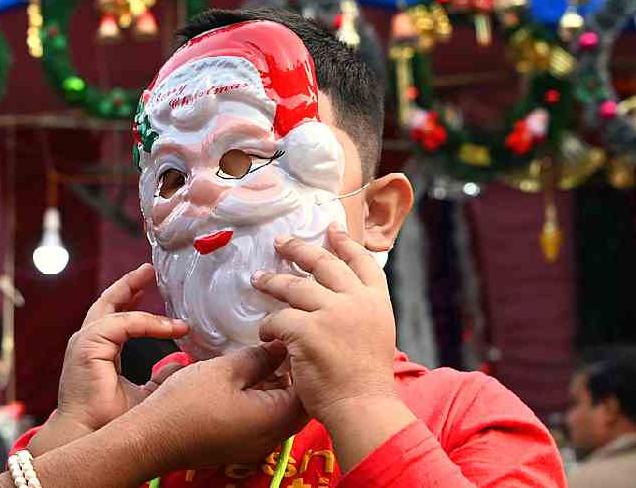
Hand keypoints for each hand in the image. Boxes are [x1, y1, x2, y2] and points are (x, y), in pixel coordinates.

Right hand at [30, 264, 188, 454]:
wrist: (90, 439)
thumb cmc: (112, 424)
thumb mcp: (146, 394)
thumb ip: (162, 376)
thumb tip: (183, 362)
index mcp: (99, 352)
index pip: (117, 320)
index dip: (139, 307)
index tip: (168, 311)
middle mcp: (88, 344)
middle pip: (107, 303)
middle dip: (129, 285)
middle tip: (149, 269)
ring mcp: (84, 343)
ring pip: (112, 308)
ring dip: (133, 290)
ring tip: (149, 275)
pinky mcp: (88, 346)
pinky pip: (122, 324)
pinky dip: (147, 322)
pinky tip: (170, 326)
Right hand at [130, 342, 306, 470]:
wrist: (151, 439)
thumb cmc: (185, 404)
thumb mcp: (225, 370)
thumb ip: (259, 358)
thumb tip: (281, 347)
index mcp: (274, 418)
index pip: (308, 389)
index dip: (304, 362)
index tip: (295, 340)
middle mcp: (272, 437)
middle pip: (299, 403)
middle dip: (294, 375)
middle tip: (282, 348)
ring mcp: (256, 445)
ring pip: (281, 413)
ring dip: (278, 388)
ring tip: (265, 358)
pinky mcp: (241, 446)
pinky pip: (264, 421)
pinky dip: (263, 400)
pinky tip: (248, 379)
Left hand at [253, 224, 398, 421]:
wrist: (362, 407)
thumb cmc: (366, 382)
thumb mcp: (376, 336)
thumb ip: (360, 313)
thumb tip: (337, 299)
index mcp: (377, 302)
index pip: (362, 262)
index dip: (345, 243)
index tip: (331, 229)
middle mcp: (356, 301)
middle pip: (324, 264)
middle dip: (299, 249)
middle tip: (281, 241)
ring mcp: (332, 312)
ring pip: (294, 286)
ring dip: (273, 281)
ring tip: (258, 278)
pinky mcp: (307, 330)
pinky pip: (278, 318)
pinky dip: (268, 325)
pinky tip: (264, 332)